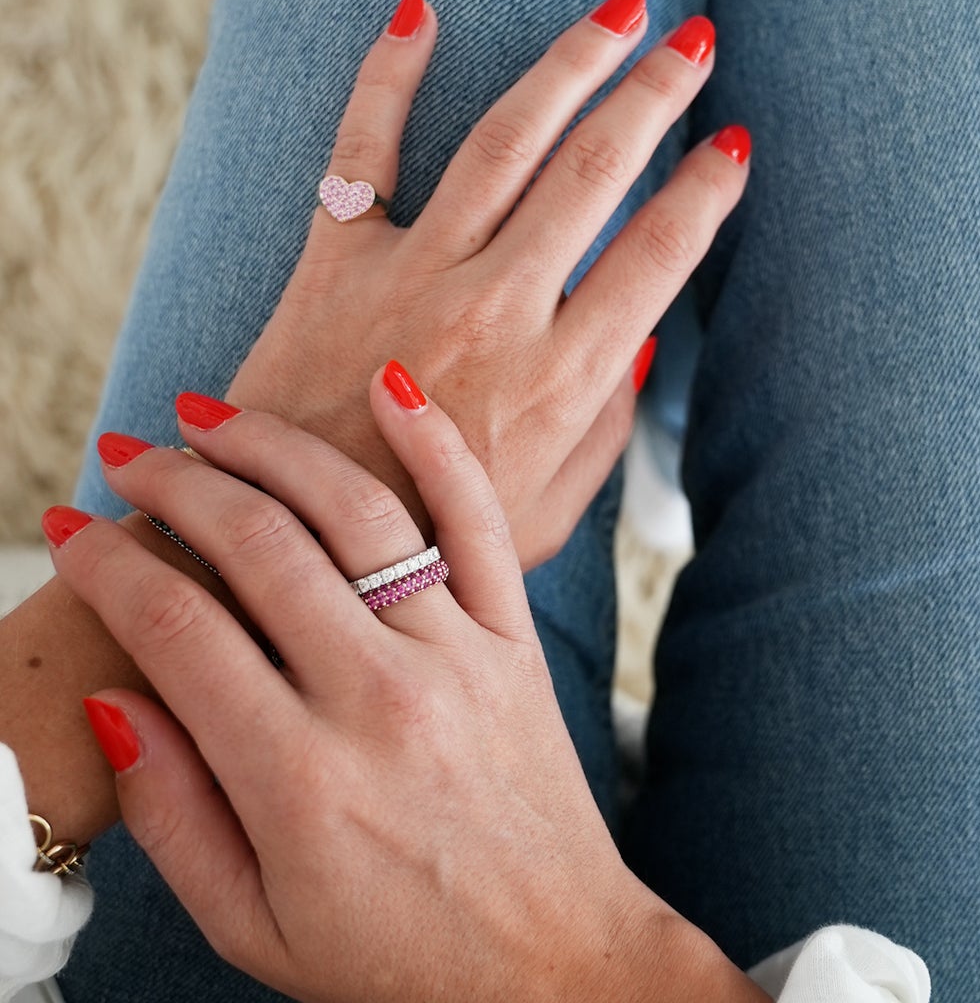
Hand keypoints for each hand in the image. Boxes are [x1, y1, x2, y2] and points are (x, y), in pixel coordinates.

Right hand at [45, 367, 766, 1002]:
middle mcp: (378, 697)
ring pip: (355, 511)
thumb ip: (172, 814)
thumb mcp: (254, 926)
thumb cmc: (401, 961)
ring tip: (214, 416)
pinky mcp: (514, 641)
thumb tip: (116, 699)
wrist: (556, 965)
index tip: (72, 531)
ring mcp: (458, 657)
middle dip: (175, 485)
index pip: (174, 629)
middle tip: (132, 455)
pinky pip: (479, 521)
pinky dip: (436, 444)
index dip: (106, 566)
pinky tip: (389, 385)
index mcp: (297, 778)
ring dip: (273, 447)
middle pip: (255, 546)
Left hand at [227, 0, 748, 567]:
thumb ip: (605, 431)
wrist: (301, 550)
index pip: (657, 258)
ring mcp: (412, 278)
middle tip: (694, 48)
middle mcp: (495, 313)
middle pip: (594, 174)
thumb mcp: (550, 516)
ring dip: (570, 66)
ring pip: (505, 142)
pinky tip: (419, 14)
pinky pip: (363, 148)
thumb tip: (644, 346)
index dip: (704, 195)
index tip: (732, 148)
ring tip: (620, 16)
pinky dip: (388, 76)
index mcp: (560, 381)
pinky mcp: (335, 264)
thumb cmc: (433, 543)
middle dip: (655, 99)